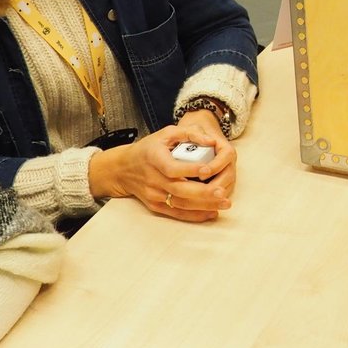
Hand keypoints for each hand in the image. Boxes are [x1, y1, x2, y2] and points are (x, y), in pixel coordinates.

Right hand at [88, 118, 234, 222]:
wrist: (123, 169)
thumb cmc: (149, 148)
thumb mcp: (166, 133)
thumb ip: (189, 132)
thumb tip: (211, 141)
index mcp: (154, 159)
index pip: (172, 168)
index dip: (189, 170)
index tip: (207, 170)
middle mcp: (153, 179)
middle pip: (179, 190)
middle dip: (203, 193)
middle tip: (223, 193)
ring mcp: (154, 195)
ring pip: (180, 204)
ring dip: (204, 206)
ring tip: (225, 204)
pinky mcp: (155, 206)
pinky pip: (176, 213)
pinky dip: (195, 215)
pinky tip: (212, 213)